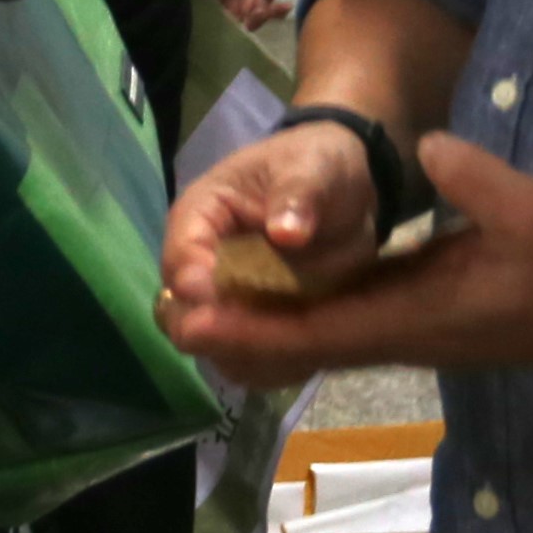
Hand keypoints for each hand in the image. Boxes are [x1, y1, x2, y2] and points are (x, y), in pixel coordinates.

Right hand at [156, 120, 378, 379]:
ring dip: (242, 355)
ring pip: (212, 344)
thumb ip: (299, 196)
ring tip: (288, 354)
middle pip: (181, 311)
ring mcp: (226, 299)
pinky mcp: (254, 324)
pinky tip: (301, 361)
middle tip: (255, 341)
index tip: (215, 300)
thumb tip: (286, 232)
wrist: (351, 190)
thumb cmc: (319, 166)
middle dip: (212, 331)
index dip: (194, 282)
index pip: (180, 255)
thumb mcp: (314, 168)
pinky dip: (268, 366)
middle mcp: (201, 263)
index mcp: (200, 215)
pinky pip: (247, 359)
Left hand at [159, 127, 532, 386]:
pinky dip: (302, 317)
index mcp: (418, 315)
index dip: (251, 326)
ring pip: (322, 338)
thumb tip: (422, 149)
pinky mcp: (427, 319)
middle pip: (303, 345)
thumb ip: (473, 180)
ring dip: (262, 328)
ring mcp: (416, 331)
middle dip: (236, 333)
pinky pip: (348, 325)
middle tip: (167, 314)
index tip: (194, 317)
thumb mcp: (531, 209)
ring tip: (200, 307)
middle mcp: (405, 334)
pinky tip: (275, 297)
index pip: (317, 330)